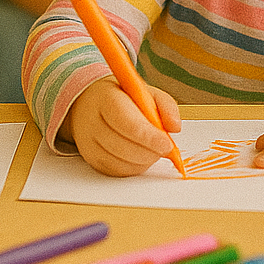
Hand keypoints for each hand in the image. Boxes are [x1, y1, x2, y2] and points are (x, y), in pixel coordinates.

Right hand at [63, 78, 181, 176]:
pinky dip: (134, 167)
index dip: (150, 137)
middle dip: (150, 152)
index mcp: (107, 98)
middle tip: (165, 148)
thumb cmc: (122, 97)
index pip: (127, 123)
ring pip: (121, 162)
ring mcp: (88, 142)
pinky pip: (116, 171)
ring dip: (144, 160)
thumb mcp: (145, 91)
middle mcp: (92, 121)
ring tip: (153, 148)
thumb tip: (175, 127)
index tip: (167, 144)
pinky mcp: (91, 159)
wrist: (90, 104)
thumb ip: (165, 105)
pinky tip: (141, 156)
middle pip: (123, 146)